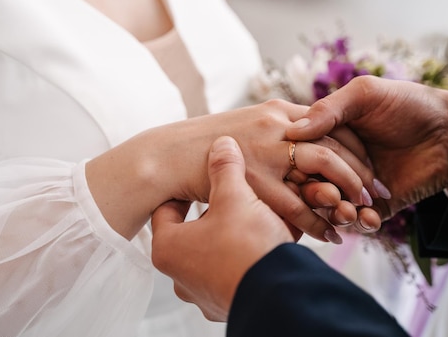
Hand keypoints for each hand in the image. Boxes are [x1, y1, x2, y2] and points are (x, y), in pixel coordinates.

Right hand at [87, 99, 376, 240]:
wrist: (168, 155)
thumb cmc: (207, 143)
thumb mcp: (247, 126)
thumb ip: (277, 130)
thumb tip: (305, 141)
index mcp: (278, 110)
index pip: (331, 122)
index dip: (356, 145)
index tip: (372, 164)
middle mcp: (277, 125)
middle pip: (334, 143)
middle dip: (360, 171)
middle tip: (376, 193)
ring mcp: (266, 150)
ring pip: (322, 169)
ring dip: (345, 193)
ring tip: (359, 213)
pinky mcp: (255, 179)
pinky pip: (295, 203)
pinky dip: (317, 221)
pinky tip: (330, 234)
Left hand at [151, 136, 293, 320]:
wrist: (280, 296)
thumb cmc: (247, 246)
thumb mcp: (236, 197)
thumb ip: (225, 168)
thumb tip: (221, 143)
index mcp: (168, 248)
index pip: (167, 208)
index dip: (186, 189)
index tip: (201, 177)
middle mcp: (180, 275)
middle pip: (196, 230)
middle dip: (220, 211)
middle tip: (238, 195)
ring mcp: (204, 293)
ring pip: (219, 250)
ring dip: (238, 231)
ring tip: (261, 214)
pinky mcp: (230, 303)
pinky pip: (237, 269)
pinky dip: (251, 252)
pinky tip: (273, 237)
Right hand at [286, 76, 447, 228]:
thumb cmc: (410, 103)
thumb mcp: (365, 94)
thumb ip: (327, 110)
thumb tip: (291, 132)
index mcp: (330, 134)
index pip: (303, 154)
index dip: (299, 166)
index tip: (300, 172)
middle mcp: (341, 161)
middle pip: (314, 184)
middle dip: (317, 194)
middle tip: (329, 196)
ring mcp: (359, 184)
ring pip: (334, 206)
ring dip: (337, 212)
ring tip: (347, 211)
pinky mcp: (380, 205)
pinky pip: (362, 221)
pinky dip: (361, 223)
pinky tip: (367, 217)